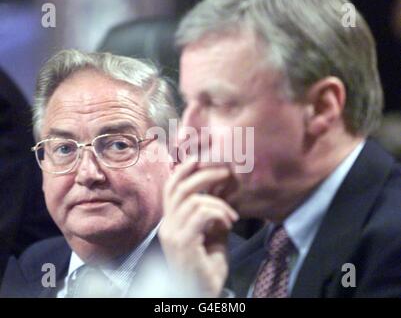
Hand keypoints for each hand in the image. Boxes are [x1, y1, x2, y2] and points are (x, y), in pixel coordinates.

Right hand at [158, 158, 238, 296]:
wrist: (202, 292)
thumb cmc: (207, 265)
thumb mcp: (212, 233)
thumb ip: (211, 213)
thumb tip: (222, 193)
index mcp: (171, 221)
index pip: (170, 189)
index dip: (182, 170)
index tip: (198, 158)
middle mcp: (167, 226)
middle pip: (180, 189)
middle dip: (204, 175)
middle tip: (225, 171)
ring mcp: (173, 235)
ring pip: (193, 201)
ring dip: (218, 203)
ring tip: (231, 216)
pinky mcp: (183, 243)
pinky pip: (201, 215)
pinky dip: (218, 213)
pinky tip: (228, 223)